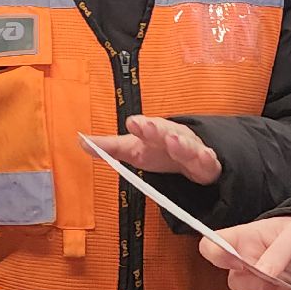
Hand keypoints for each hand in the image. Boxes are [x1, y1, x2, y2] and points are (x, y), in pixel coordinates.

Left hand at [85, 115, 221, 184]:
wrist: (195, 158)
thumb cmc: (160, 151)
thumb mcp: (134, 150)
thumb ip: (110, 148)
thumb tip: (81, 141)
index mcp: (155, 133)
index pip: (147, 127)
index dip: (141, 126)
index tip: (132, 123)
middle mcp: (175, 138)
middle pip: (167, 132)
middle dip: (157, 130)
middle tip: (146, 126)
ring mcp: (193, 151)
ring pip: (189, 146)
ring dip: (182, 144)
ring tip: (174, 141)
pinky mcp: (208, 166)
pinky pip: (209, 164)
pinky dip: (207, 160)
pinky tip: (206, 157)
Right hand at [200, 215, 290, 289]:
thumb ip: (276, 253)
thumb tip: (262, 274)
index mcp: (242, 239)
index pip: (211, 247)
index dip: (217, 256)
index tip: (239, 262)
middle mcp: (245, 261)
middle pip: (235, 281)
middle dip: (260, 285)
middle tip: (278, 280)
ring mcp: (259, 280)